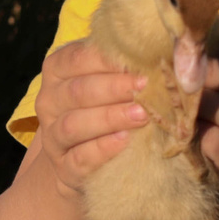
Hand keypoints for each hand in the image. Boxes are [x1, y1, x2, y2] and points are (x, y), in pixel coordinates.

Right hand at [31, 39, 151, 192]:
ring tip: (141, 115)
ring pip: (74, 125)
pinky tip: (125, 141)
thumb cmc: (103, 106)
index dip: (108, 59)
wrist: (82, 159)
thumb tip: (169, 52)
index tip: (140, 60)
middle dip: (113, 88)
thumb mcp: (107, 80)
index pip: (76, 58)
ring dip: (109, 118)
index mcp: (57, 71)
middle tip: (146, 86)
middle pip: (77, 91)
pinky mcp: (63, 167)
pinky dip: (102, 149)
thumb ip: (125, 66)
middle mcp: (49, 102)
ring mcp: (53, 137)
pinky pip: (79, 158)